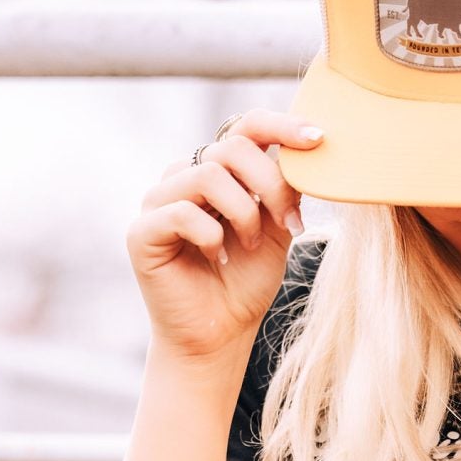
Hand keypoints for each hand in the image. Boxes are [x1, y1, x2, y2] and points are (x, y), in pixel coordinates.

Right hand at [126, 110, 322, 362]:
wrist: (218, 335)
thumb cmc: (245, 282)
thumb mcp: (278, 227)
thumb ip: (285, 188)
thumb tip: (306, 148)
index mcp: (217, 169)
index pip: (246, 126)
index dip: (282, 125)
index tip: (318, 139)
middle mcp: (184, 176)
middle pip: (232, 147)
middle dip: (271, 184)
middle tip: (289, 224)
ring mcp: (158, 202)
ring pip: (208, 175)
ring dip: (243, 212)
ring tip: (251, 243)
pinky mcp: (141, 232)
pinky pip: (182, 213)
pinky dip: (211, 236)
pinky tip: (216, 258)